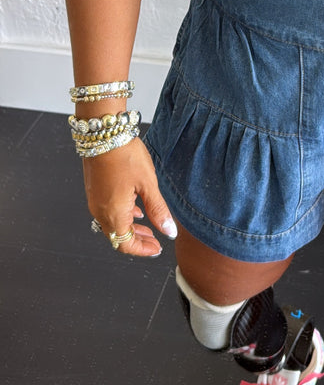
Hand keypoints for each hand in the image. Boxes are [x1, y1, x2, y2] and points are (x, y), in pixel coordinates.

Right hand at [83, 137, 176, 257]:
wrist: (103, 133)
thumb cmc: (124, 156)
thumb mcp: (148, 184)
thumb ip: (158, 211)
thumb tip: (168, 231)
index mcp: (113, 214)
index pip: (125, 245)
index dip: (142, 250)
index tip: (157, 249)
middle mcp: (100, 211)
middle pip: (118, 237)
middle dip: (137, 241)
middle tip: (155, 241)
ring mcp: (95, 201)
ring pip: (113, 225)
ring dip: (130, 229)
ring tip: (148, 227)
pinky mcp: (94, 190)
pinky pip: (108, 212)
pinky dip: (123, 216)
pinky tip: (135, 210)